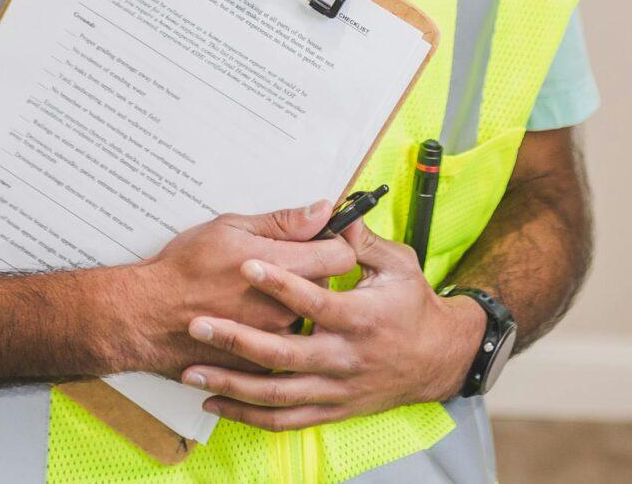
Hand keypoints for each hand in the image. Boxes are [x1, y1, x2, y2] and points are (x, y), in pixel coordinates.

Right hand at [116, 201, 359, 376]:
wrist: (148, 316)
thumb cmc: (184, 267)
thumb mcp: (231, 228)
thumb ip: (283, 222)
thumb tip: (322, 211)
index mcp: (283, 269)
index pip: (342, 256)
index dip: (333, 243)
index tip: (317, 239)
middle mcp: (286, 308)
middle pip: (326, 286)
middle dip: (310, 272)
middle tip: (276, 263)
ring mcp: (275, 340)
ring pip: (305, 316)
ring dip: (290, 303)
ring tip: (253, 293)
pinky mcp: (262, 363)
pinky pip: (282, 341)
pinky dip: (270, 329)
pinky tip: (245, 316)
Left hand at [174, 221, 487, 430]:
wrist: (439, 359)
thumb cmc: (415, 307)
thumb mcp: (398, 265)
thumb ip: (361, 241)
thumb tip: (332, 212)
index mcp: (361, 318)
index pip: (314, 301)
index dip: (280, 283)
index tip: (247, 264)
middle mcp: (346, 358)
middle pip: (284, 354)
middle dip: (237, 340)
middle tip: (199, 324)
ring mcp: (336, 389)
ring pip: (277, 394)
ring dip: (233, 384)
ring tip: (193, 371)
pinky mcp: (331, 409)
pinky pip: (285, 420)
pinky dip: (249, 415)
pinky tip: (217, 403)